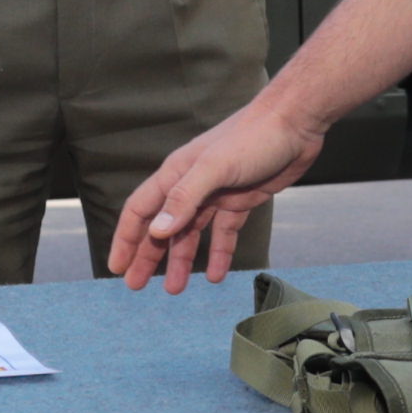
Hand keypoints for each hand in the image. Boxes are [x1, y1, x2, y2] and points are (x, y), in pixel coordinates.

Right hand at [109, 94, 328, 291]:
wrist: (295, 123)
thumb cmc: (253, 137)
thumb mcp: (215, 168)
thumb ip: (184, 199)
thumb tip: (156, 231)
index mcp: (177, 174)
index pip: (141, 210)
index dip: (126, 239)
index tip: (116, 267)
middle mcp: (192, 186)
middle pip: (162, 227)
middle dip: (147, 256)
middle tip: (136, 285)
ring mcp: (216, 194)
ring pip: (191, 234)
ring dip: (180, 260)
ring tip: (173, 289)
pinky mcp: (240, 200)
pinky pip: (224, 233)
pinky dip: (218, 253)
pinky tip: (214, 275)